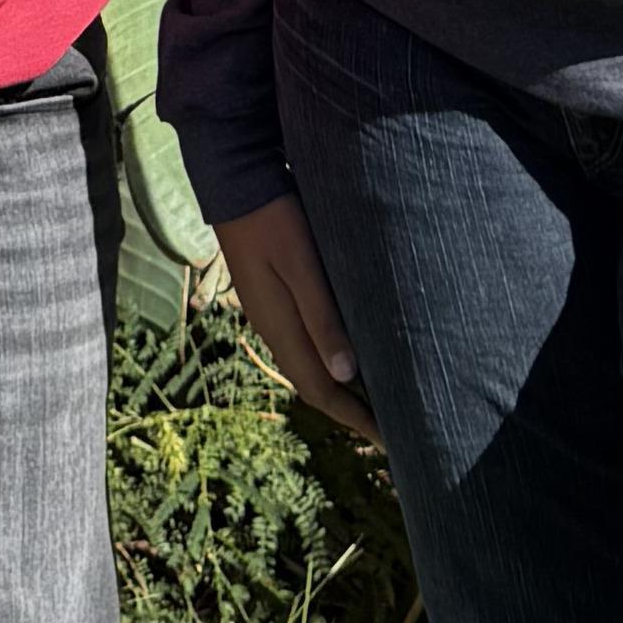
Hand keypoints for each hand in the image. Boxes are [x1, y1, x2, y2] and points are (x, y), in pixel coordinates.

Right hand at [216, 192, 376, 438]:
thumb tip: (346, 375)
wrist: (234, 181)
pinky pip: (302, 346)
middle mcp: (272, 329)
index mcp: (280, 328)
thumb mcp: (303, 266)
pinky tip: (345, 355)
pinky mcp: (271, 297)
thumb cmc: (275, 220)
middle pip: (312, 385)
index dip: (353, 418)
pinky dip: (326, 362)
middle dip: (348, 411)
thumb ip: (322, 317)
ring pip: (306, 366)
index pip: (319, 390)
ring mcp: (269, 313)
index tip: (388, 440)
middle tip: (387, 429)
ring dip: (338, 388)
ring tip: (373, 399)